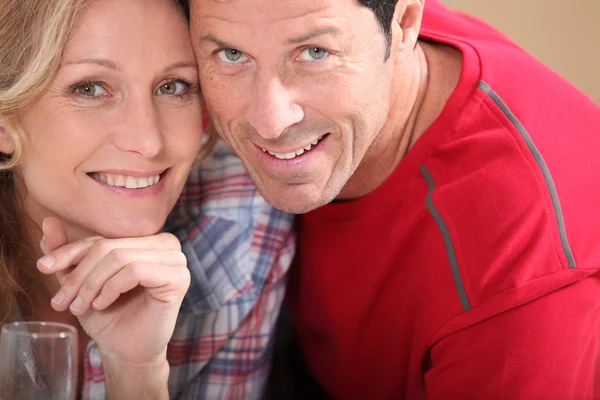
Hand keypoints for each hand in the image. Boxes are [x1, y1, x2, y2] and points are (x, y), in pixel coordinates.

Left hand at [37, 217, 189, 368]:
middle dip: (80, 275)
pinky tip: (102, 304)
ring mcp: (176, 259)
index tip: (43, 267)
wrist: (126, 352)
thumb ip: (68, 252)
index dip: (70, 252)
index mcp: (147, 240)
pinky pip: (135, 271)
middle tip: (62, 300)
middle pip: (110, 247)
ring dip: (92, 284)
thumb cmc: (109, 316)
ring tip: (80, 306)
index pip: (103, 238)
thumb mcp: (82, 282)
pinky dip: (112, 288)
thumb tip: (48, 222)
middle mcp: (167, 244)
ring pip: (121, 258)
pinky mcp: (179, 277)